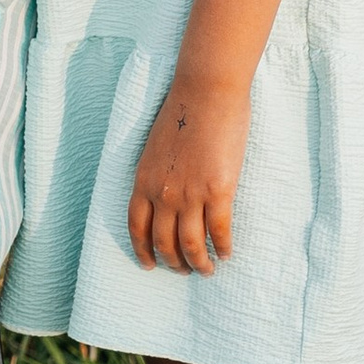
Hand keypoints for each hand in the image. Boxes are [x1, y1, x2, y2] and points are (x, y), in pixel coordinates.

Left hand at [127, 72, 251, 274]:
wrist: (205, 92)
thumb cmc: (182, 112)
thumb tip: (165, 199)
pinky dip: (223, 247)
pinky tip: (226, 253)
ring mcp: (190, 194)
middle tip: (185, 270)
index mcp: (143, 181)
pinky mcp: (219, 191)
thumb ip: (156, 176)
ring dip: (199, 263)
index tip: (149, 265)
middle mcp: (163, 193)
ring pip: (192, 245)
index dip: (143, 251)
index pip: (137, 228)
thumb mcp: (155, 149)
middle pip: (164, 242)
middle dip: (174, 263)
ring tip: (207, 270)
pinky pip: (220, 231)